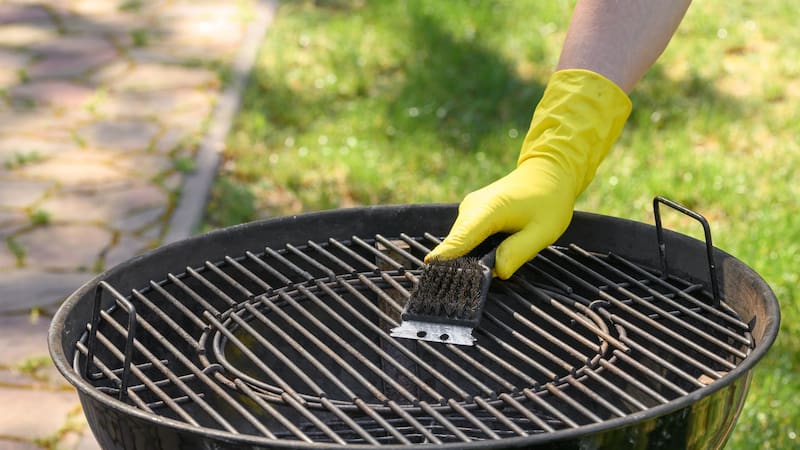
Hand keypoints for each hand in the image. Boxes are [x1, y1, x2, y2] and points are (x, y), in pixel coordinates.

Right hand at [426, 158, 575, 278]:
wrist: (547, 172)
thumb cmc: (548, 200)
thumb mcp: (543, 232)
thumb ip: (517, 253)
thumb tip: (496, 272)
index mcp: (488, 210)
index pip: (460, 240)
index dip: (446, 259)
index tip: (430, 273)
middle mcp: (472, 207)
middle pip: (458, 245)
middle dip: (471, 264)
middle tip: (495, 273)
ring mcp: (469, 208)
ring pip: (462, 243)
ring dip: (477, 255)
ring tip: (504, 253)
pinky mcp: (470, 212)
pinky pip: (467, 237)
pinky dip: (477, 247)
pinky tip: (499, 246)